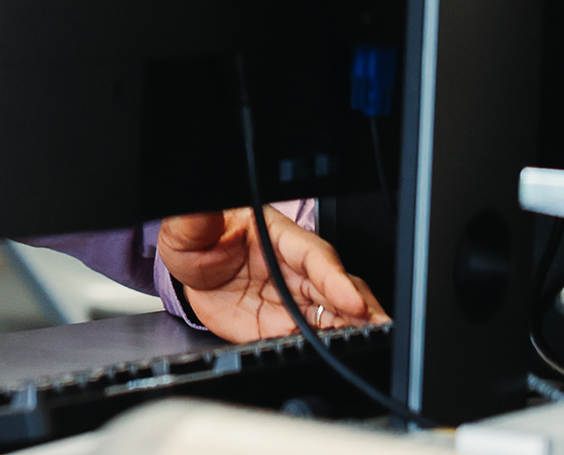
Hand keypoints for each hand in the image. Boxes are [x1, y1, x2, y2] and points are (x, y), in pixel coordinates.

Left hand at [159, 207, 387, 341]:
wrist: (187, 274)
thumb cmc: (197, 240)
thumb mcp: (190, 228)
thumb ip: (198, 221)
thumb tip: (198, 208)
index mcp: (278, 236)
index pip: (314, 255)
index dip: (335, 277)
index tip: (352, 298)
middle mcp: (293, 269)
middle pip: (337, 287)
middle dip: (361, 308)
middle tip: (376, 326)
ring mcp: (293, 300)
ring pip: (334, 314)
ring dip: (354, 329)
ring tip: (370, 343)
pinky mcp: (284, 326)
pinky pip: (311, 339)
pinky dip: (327, 348)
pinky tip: (339, 356)